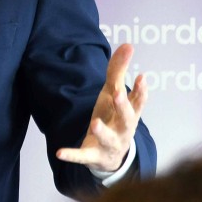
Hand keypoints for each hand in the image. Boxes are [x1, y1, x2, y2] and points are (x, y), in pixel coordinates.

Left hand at [55, 42, 148, 172]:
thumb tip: (128, 44)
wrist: (110, 156)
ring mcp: (109, 144)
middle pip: (127, 120)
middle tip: (118, 94)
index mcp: (129, 115)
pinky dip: (72, 155)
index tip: (142, 77)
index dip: (141, 91)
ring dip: (102, 131)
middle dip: (123, 107)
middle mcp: (123, 130)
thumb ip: (119, 71)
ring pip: (107, 138)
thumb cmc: (113, 118)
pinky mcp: (93, 156)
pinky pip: (82, 156)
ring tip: (95, 123)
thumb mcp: (115, 95)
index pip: (138, 102)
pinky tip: (60, 152)